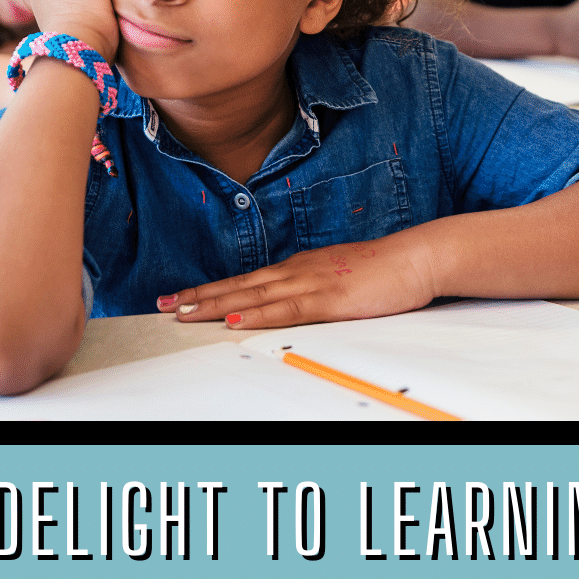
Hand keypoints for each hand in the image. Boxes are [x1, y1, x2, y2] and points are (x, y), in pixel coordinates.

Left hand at [156, 235, 436, 329]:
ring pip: (252, 296)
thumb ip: (311, 289)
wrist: (415, 258)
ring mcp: (310, 282)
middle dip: (198, 296)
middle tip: (163, 304)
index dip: (211, 290)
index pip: (245, 281)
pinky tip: (233, 320)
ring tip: (182, 312)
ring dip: (215, 304)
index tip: (180, 296)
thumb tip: (287, 302)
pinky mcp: (328, 298)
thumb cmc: (382, 270)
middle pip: (238, 286)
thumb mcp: (338, 279)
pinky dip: (256, 315)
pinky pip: (285, 309)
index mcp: (298, 267)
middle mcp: (296, 271)